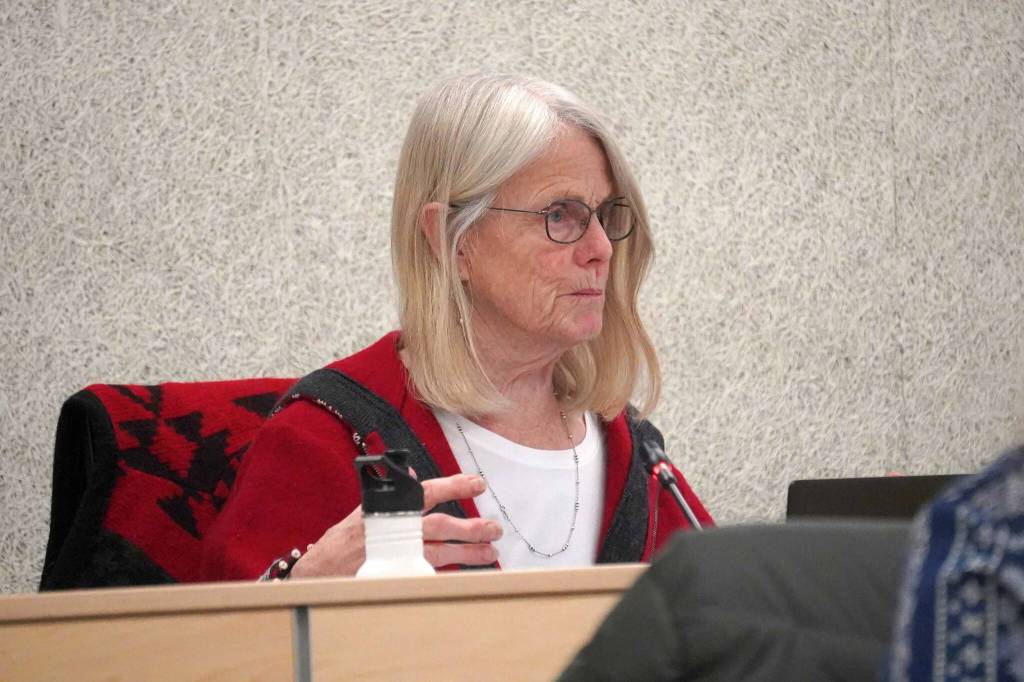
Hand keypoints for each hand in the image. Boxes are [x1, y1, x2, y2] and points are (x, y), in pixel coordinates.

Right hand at [290, 473, 500, 577]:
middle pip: (440, 526)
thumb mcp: (366, 509)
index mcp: (389, 508)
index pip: (426, 491)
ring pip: (439, 553)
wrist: (318, 571)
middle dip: (470, 527)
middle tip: (494, 528)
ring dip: (467, 553)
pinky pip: (429, 574)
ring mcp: (396, 555)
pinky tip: (466, 574)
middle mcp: (395, 530)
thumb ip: (393, 494)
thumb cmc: (344, 539)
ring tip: (490, 552)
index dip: (454, 485)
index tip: (478, 483)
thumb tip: (414, 473)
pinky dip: (448, 573)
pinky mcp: (396, 576)